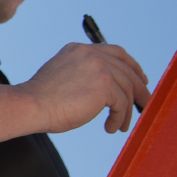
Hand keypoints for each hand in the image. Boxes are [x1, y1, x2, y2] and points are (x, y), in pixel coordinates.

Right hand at [19, 42, 150, 134]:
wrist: (32, 105)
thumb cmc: (42, 99)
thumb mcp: (64, 76)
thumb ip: (83, 75)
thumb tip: (104, 90)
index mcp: (79, 50)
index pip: (115, 52)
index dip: (131, 65)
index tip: (139, 78)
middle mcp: (91, 53)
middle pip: (126, 69)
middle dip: (138, 88)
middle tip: (144, 103)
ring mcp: (98, 67)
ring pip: (126, 89)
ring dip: (126, 110)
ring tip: (121, 125)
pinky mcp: (104, 85)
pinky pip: (122, 103)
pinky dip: (119, 117)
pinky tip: (111, 127)